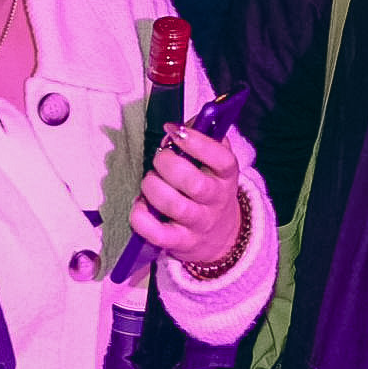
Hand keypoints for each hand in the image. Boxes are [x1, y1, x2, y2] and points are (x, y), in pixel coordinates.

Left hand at [131, 124, 242, 266]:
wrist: (220, 237)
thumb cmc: (210, 190)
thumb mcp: (215, 164)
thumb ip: (202, 138)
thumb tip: (177, 125)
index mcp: (226, 176)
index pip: (221, 159)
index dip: (197, 142)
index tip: (175, 131)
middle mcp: (215, 201)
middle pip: (193, 183)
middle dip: (167, 164)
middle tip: (159, 159)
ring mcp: (198, 224)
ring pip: (173, 205)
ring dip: (153, 187)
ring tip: (150, 182)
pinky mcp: (179, 243)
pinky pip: (157, 233)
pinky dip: (141, 217)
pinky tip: (140, 205)